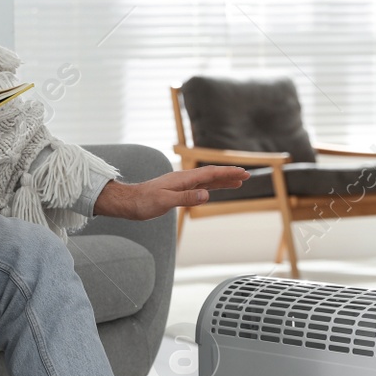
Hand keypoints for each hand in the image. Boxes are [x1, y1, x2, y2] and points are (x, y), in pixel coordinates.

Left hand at [92, 165, 250, 220]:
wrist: (128, 202)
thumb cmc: (144, 202)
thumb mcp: (165, 202)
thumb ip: (186, 198)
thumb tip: (207, 195)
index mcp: (183, 179)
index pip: (210, 174)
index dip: (228, 173)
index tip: (243, 173)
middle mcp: (184, 179)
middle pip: (211, 175)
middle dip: (229, 175)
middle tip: (246, 175)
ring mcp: (181, 184)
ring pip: (206, 181)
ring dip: (222, 181)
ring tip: (237, 182)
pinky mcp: (177, 190)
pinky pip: (198, 187)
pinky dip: (210, 187)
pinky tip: (214, 189)